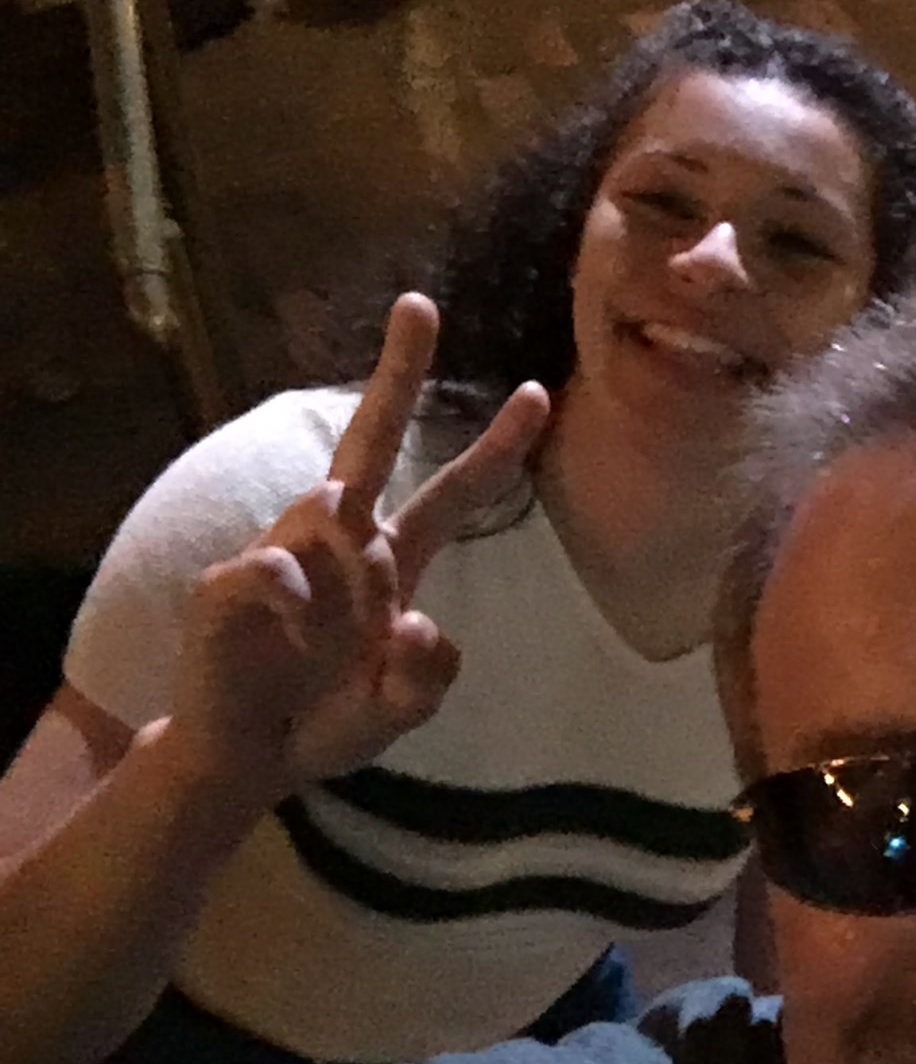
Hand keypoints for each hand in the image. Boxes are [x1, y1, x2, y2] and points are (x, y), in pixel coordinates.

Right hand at [164, 294, 549, 806]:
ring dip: (351, 563)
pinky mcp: (231, 583)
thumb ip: (425, 675)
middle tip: (422, 303)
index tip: (536, 391)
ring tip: (332, 640)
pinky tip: (298, 634)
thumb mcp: (401, 708)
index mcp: (393, 562)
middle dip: (398, 372)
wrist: (248, 759)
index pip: (454, 493)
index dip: (497, 448)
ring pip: (333, 510)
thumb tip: (418, 622)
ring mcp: (284, 554)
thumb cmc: (328, 720)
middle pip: (370, 442)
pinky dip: (296, 601)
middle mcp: (341, 543)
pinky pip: (274, 568)